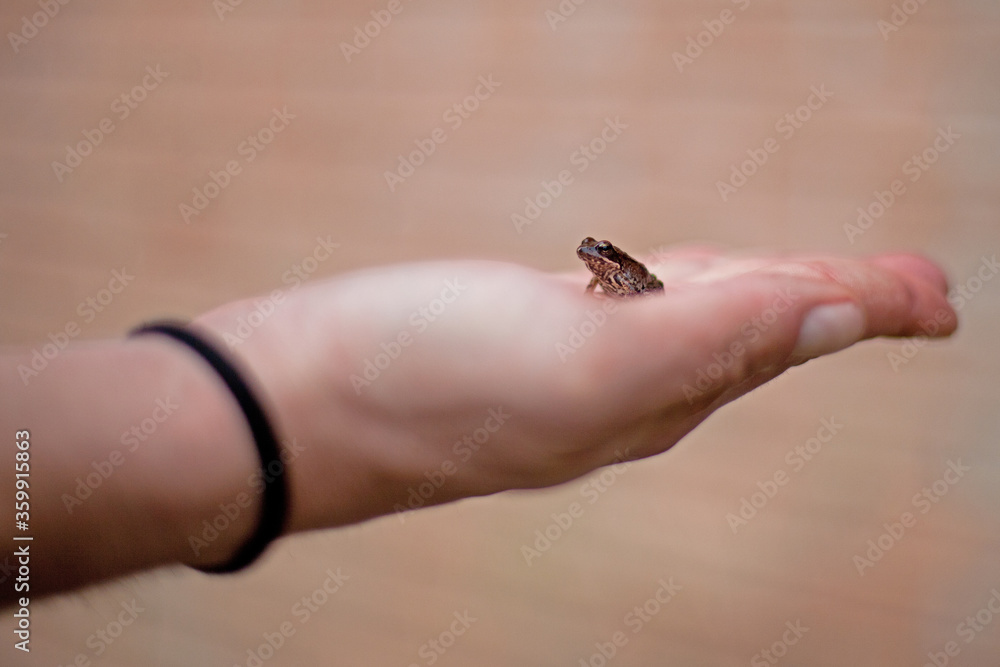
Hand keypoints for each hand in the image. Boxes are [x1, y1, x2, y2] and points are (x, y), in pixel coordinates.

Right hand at [193, 249, 956, 533]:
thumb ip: (714, 342)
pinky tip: (686, 279)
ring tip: (820, 281)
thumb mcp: (587, 363)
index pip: (787, 337)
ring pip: (697, 316)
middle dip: (834, 300)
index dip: (867, 306)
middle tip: (906, 289)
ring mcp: (572, 356)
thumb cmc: (427, 382)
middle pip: (758, 330)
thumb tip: (835, 318)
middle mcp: (626, 382)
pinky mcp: (521, 330)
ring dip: (768, 291)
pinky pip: (629, 306)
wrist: (295, 400)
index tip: (934, 297)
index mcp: (659, 391)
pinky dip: (680, 284)